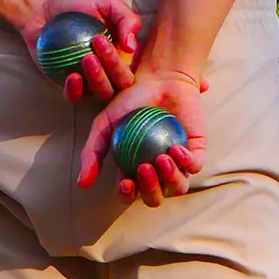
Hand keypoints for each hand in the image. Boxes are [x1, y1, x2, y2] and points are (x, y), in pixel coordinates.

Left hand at [20, 0, 141, 101]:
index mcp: (124, 57)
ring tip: (86, 59)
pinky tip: (73, 76)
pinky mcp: (69, 86)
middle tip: (95, 46)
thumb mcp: (108, 3)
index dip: (121, 60)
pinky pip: (76, 96)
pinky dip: (76, 90)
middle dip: (113, 69)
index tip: (101, 39)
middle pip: (121, 84)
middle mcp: (111, 72)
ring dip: (98, 79)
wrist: (44, 9)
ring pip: (102, 93)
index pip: (131, 67)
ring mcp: (91, 81)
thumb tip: (131, 47)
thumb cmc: (78, 5)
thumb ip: (127, 19)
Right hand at [78, 71, 207, 206]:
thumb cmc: (129, 101)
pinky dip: (185, 162)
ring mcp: (178, 164)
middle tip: (144, 166)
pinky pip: (194, 167)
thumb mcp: (103, 125)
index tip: (125, 181)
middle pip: (155, 197)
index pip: (131, 193)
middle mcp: (157, 172)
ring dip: (169, 178)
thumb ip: (92, 153)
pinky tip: (174, 148)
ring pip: (178, 187)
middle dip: (150, 190)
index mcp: (133, 169)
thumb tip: (82, 184)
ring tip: (161, 157)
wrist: (158, 80)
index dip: (127, 194)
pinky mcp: (196, 152)